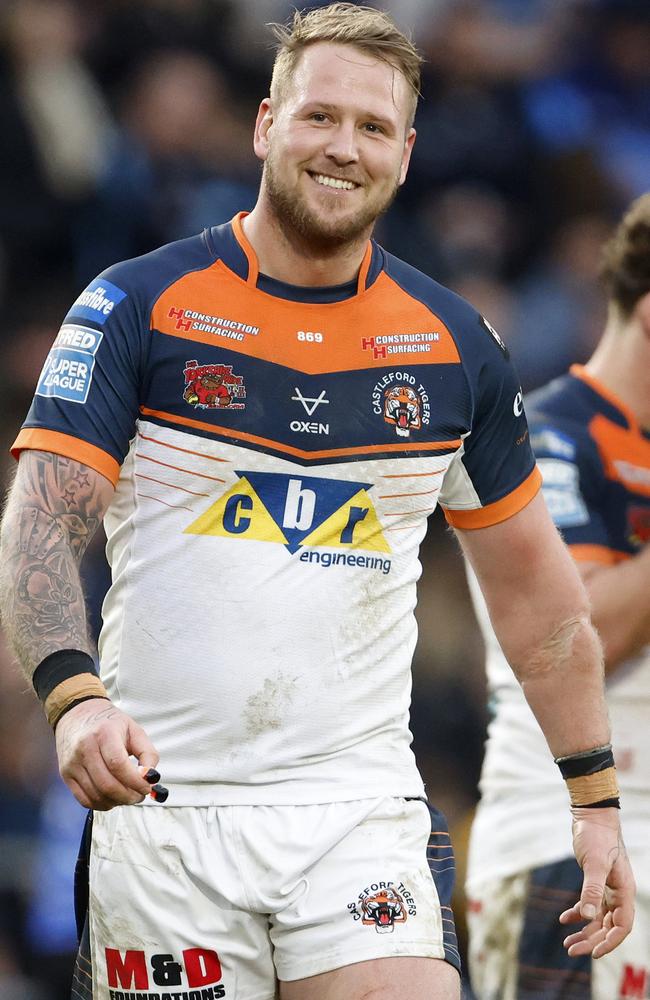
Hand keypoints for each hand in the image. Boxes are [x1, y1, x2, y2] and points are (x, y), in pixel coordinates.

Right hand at [55, 698, 160, 809]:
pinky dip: (101, 804)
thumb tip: (150, 777)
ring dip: (116, 802)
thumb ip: (147, 753)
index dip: (135, 781)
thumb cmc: (107, 723)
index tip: (146, 787)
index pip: (118, 764)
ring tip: (127, 796)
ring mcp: (72, 763)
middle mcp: (85, 748)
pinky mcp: (66, 775)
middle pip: (107, 784)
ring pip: (96, 795)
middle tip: (139, 795)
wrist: (77, 715)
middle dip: (128, 796)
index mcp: (104, 733)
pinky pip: (84, 799)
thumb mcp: (134, 729)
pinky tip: (112, 799)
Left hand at [560, 806, 635, 957]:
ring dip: (584, 931)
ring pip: (598, 918)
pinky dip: (578, 913)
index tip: (594, 953)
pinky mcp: (596, 881)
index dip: (610, 942)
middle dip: (592, 940)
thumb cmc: (597, 836)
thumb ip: (592, 890)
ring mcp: (608, 888)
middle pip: (608, 926)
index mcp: (624, 891)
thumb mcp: (594, 863)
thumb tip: (588, 918)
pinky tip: (563, 919)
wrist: (591, 816)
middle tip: (571, 951)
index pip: (622, 926)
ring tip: (566, 943)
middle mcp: (618, 892)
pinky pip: (589, 904)